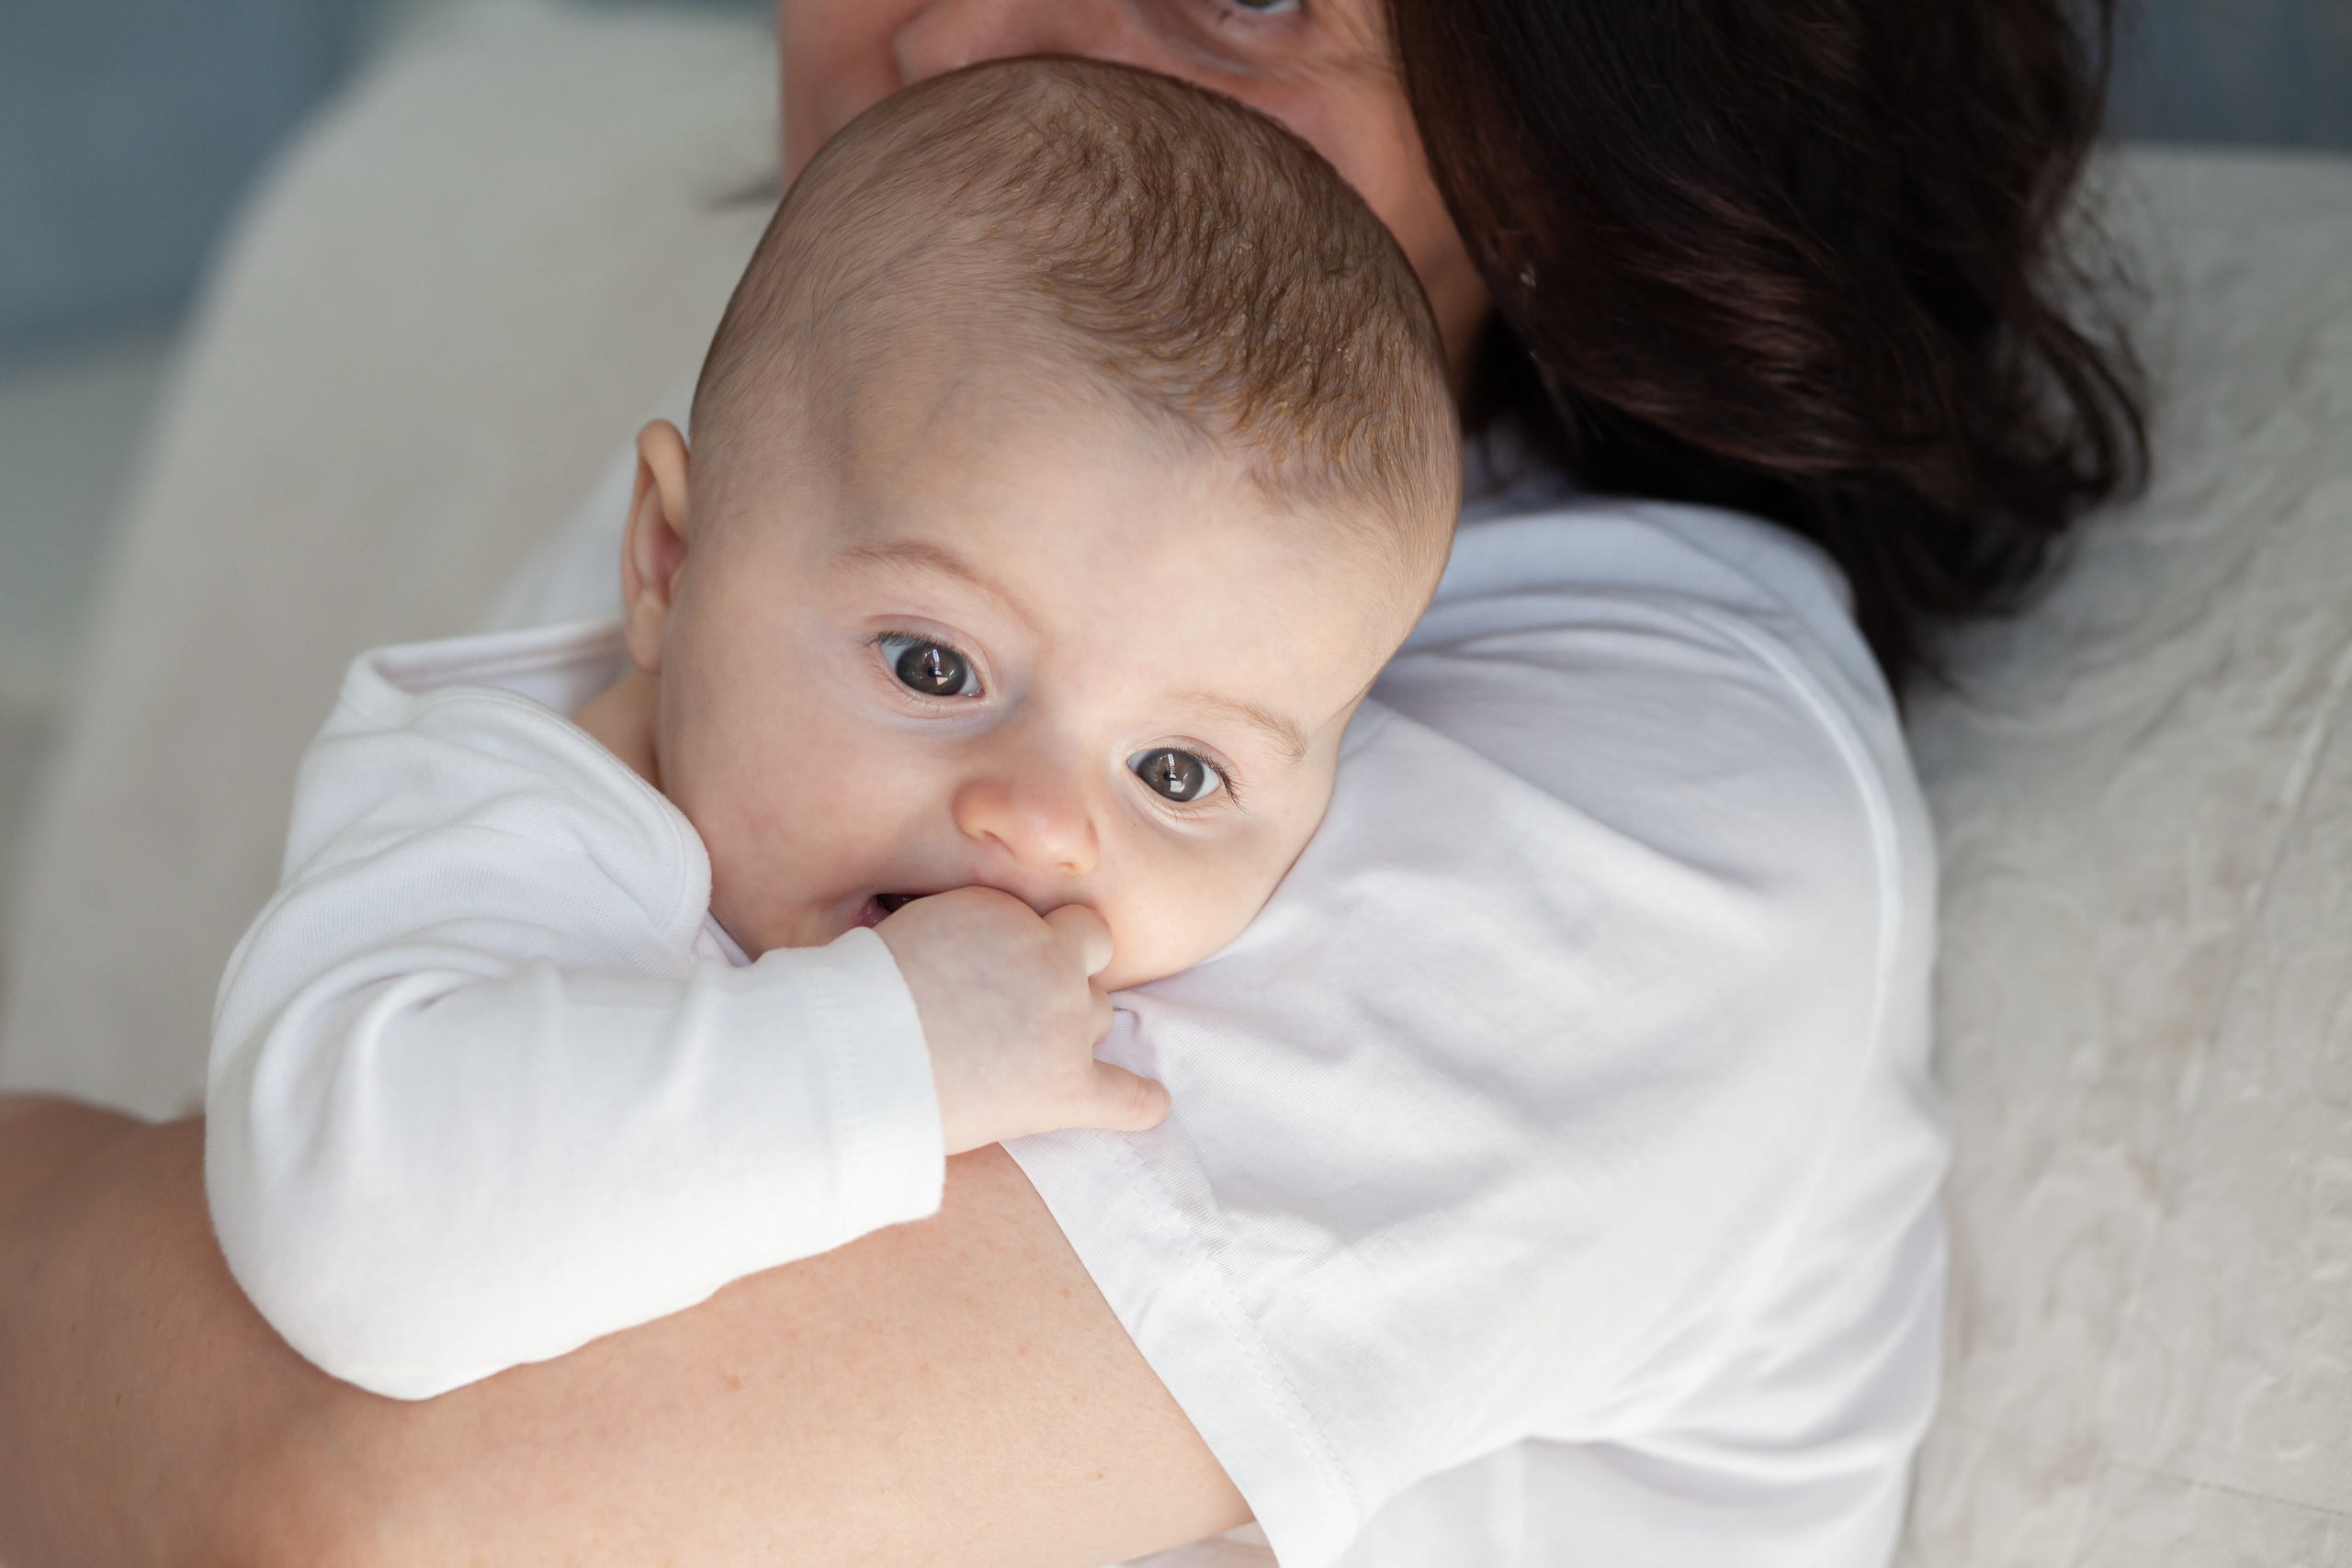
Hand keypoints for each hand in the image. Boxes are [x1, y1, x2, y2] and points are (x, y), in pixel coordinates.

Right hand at [876, 889, 1169, 1153]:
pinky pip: (1127, 1096)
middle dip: (1060, 981)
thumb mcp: (912, 933)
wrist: (851, 1059)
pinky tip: (1151, 1104)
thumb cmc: (856, 1001)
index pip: (1047, 923)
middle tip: (1009, 1015)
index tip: (999, 975)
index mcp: (1007, 911)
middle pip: (1085, 961)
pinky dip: (1141, 1101)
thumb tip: (979, 961)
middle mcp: (1048, 957)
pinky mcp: (1065, 1086)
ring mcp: (1063, 1022)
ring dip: (1073, 1032)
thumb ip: (964, 936)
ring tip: (1019, 1058)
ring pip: (1099, 1016)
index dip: (1029, 949)